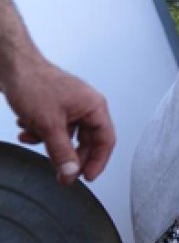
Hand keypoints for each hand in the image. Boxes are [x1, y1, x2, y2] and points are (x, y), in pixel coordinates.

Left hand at [3, 59, 114, 184]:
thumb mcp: (48, 125)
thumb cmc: (32, 83)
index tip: (85, 177)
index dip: (97, 162)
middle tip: (61, 172)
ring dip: (50, 142)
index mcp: (94, 107)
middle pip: (86, 140)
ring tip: (34, 141)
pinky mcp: (54, 105)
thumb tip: (71, 173)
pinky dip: (40, 132)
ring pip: (67, 134)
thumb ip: (61, 152)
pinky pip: (54, 126)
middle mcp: (86, 106)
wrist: (10, 65)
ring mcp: (70, 105)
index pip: (105, 141)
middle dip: (69, 155)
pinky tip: (26, 130)